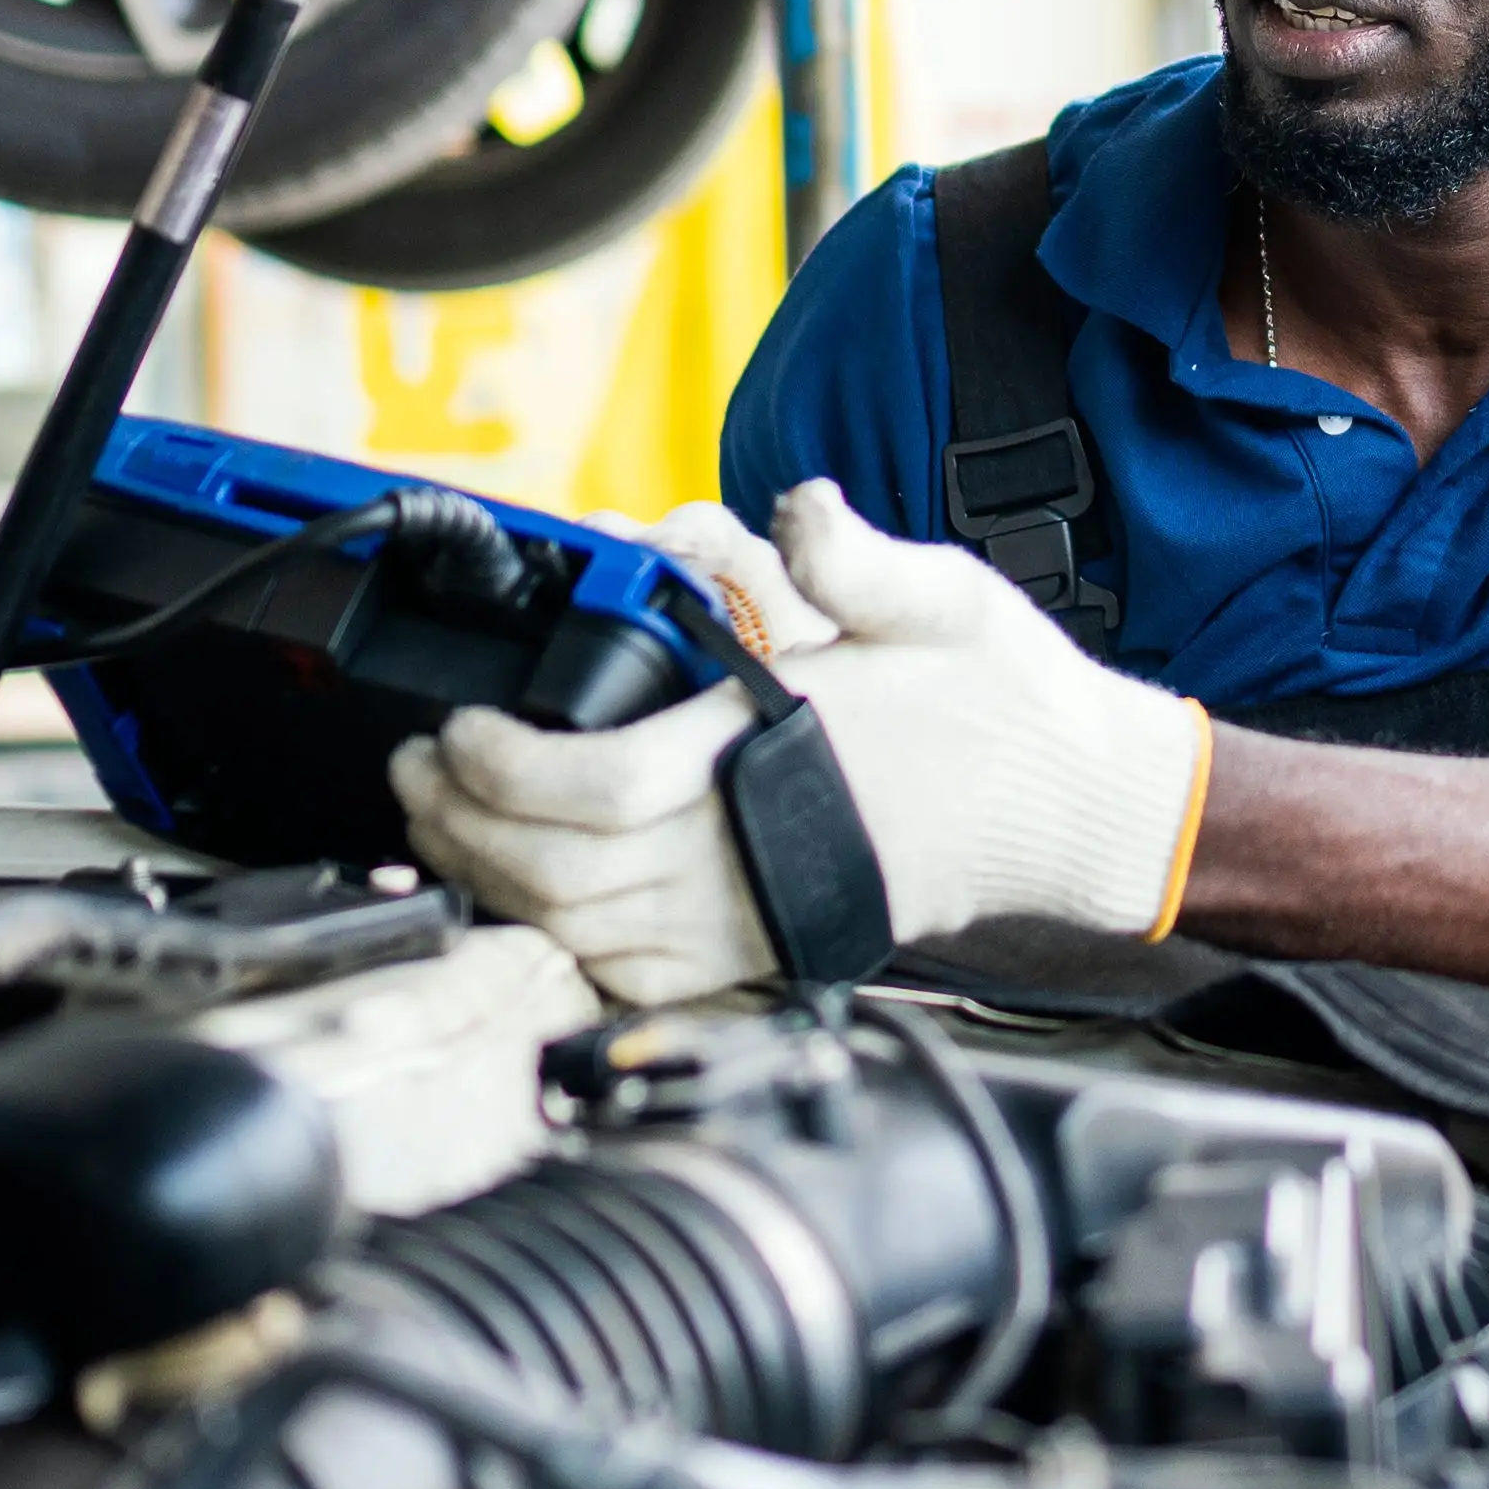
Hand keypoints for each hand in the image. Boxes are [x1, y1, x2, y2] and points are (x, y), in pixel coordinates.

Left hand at [387, 491, 1211, 1004]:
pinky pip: (634, 974)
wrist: (1074, 811)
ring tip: (444, 828)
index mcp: (781, 751)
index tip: (455, 726)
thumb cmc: (1005, 703)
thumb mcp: (945, 598)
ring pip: (580, 929)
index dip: (502, 764)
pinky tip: (523, 899)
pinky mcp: (766, 948)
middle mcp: (755, 846)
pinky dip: (560, 944)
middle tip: (414, 773)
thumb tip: (798, 514)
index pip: (597, 784)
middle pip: (559, 871)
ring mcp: (757, 911)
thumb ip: (859, 559)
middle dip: (464, 824)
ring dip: (494, 883)